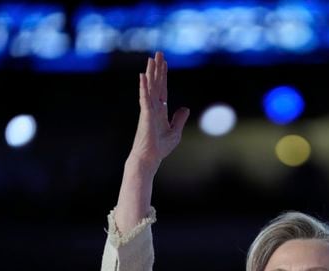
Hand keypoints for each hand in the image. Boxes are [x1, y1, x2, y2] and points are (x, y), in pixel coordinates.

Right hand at [128, 51, 189, 174]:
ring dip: (151, 73)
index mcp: (160, 111)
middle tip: (158, 53)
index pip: (163, 89)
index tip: (164, 63)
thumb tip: (185, 108)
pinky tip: (143, 76)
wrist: (150, 158)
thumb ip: (179, 118)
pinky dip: (144, 87)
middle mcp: (153, 107)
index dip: (164, 76)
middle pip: (156, 84)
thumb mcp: (175, 131)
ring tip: (151, 59)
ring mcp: (149, 110)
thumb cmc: (160, 148)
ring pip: (150, 87)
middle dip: (158, 69)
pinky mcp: (146, 115)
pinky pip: (145, 98)